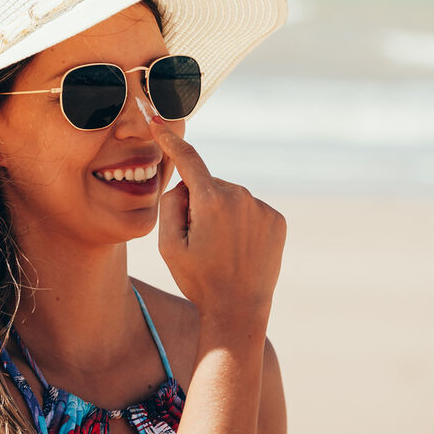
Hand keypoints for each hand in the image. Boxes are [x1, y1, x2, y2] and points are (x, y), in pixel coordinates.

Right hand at [148, 116, 285, 331]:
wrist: (238, 311)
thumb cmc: (198, 280)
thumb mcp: (169, 245)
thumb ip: (170, 204)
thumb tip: (184, 185)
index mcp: (211, 201)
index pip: (188, 160)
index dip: (170, 140)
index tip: (157, 122)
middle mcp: (240, 197)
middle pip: (208, 186)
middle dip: (199, 204)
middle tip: (198, 243)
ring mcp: (261, 208)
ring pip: (229, 199)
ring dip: (220, 215)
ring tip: (221, 251)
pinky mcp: (276, 220)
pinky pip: (249, 211)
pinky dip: (241, 224)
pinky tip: (239, 250)